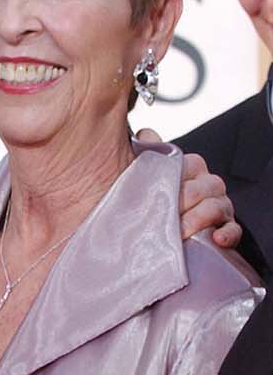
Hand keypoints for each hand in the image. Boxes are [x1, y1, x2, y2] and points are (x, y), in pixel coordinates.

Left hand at [135, 126, 240, 247]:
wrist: (146, 239)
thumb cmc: (146, 206)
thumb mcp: (141, 178)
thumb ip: (147, 153)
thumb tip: (145, 135)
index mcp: (190, 170)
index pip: (190, 165)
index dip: (173, 180)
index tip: (156, 194)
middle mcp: (207, 186)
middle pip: (202, 188)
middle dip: (181, 203)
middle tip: (161, 217)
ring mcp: (218, 209)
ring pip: (216, 208)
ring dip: (197, 220)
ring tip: (179, 232)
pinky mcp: (224, 232)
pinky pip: (233, 231)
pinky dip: (227, 234)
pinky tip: (216, 238)